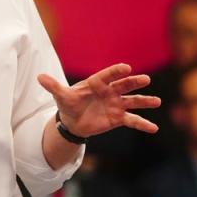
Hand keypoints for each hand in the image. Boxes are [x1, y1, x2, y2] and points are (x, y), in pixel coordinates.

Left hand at [38, 63, 159, 136]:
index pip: (108, 75)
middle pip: (124, 85)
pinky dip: (143, 124)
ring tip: (157, 101)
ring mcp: (116, 104)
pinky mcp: (118, 118)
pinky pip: (132, 120)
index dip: (116, 71)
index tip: (127, 68)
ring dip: (144, 101)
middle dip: (134, 82)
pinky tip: (154, 128)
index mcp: (96, 83)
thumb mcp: (61, 96)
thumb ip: (54, 86)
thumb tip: (39, 77)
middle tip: (146, 79)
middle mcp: (109, 92)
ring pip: (132, 101)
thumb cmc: (69, 104)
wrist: (73, 121)